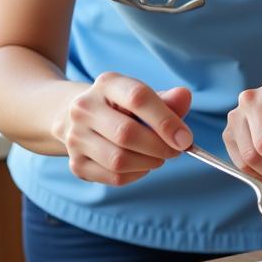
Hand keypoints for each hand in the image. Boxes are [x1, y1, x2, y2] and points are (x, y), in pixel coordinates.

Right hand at [54, 73, 193, 184]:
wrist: (81, 119)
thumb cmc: (124, 107)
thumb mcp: (145, 96)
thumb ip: (168, 100)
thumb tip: (185, 96)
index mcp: (107, 84)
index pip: (138, 98)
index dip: (165, 121)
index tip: (186, 139)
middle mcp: (84, 108)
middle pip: (126, 134)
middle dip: (160, 147)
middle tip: (177, 151)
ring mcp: (75, 138)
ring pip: (119, 160)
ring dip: (149, 162)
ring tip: (160, 156)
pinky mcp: (76, 164)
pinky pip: (114, 177)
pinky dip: (137, 174)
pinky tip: (142, 164)